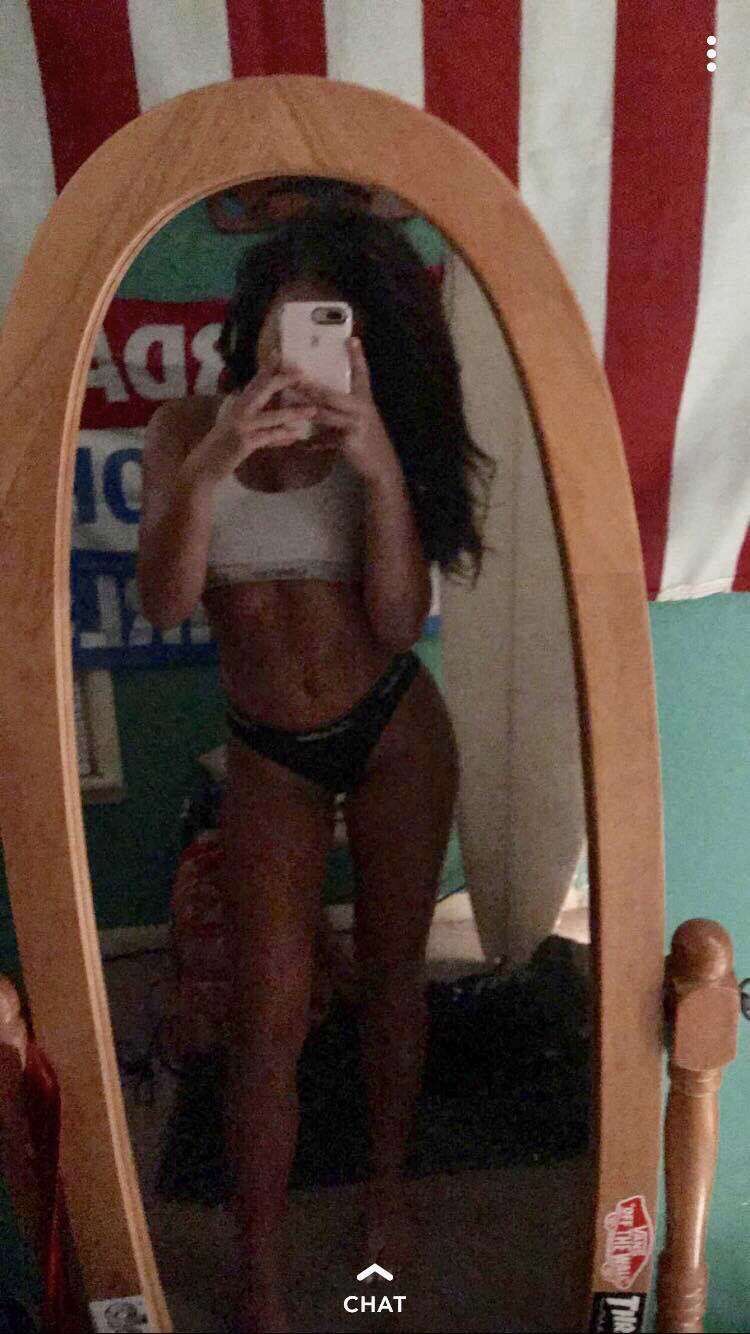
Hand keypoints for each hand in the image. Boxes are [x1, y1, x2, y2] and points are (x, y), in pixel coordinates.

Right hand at [193, 356, 316, 482]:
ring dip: (294, 412)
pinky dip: (283, 436)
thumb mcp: (237, 427)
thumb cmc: (221, 448)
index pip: (255, 381)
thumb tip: (281, 420)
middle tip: (303, 374)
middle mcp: (238, 410)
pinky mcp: (244, 443)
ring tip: (313, 410)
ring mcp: (241, 426)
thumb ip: (255, 419)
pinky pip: (269, 437)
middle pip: (263, 389)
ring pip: (272, 416)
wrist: (202, 467)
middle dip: (284, 380)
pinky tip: (296, 436)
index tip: (280, 354)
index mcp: (237, 404)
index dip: (268, 367)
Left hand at [296, 338, 399, 481]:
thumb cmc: (367, 442)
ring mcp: (357, 423)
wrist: (382, 466)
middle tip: (293, 375)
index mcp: (364, 400)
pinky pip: (326, 438)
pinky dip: (313, 442)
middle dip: (311, 386)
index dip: (357, 356)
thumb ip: (340, 413)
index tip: (351, 339)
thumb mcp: (358, 422)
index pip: (362, 373)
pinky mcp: (350, 439)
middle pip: (331, 393)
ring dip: (305, 407)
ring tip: (289, 400)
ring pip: (325, 412)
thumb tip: (318, 405)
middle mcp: (362, 407)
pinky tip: (302, 445)